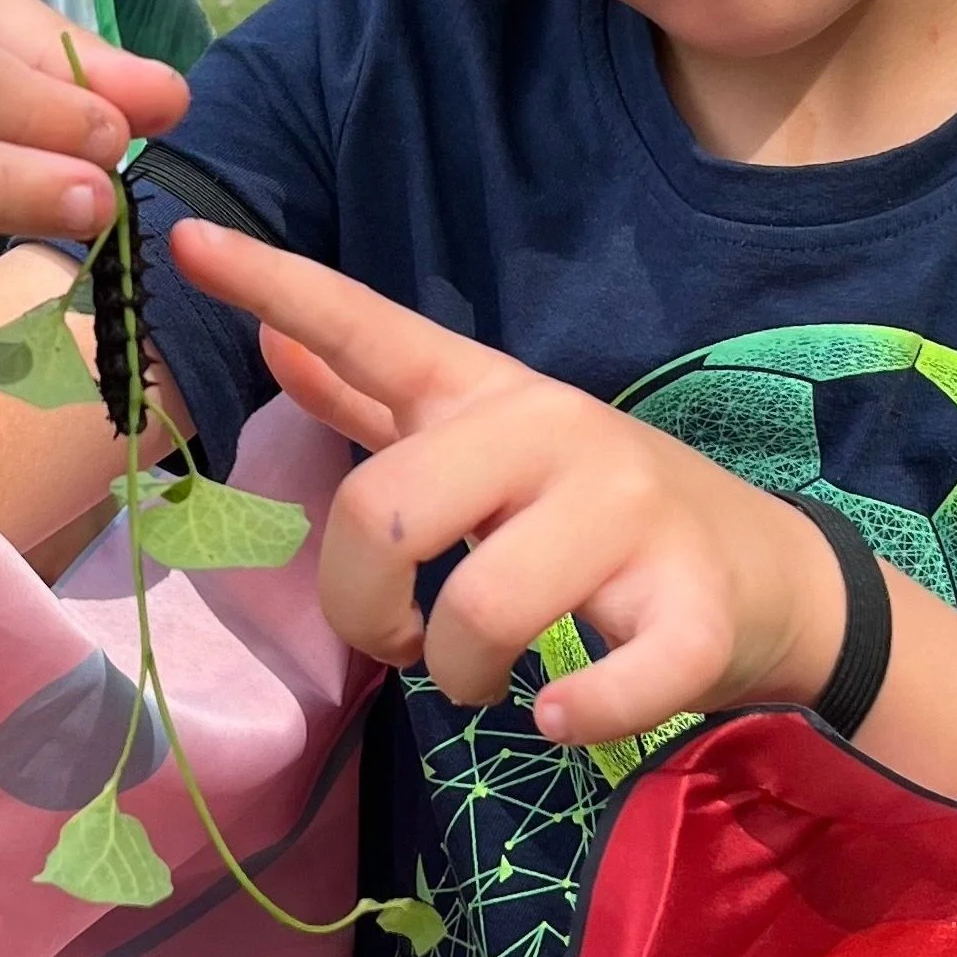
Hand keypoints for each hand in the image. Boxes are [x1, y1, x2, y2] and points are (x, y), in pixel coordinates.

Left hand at [172, 220, 847, 748]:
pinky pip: (603, 686)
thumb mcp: (483, 443)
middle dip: (362, 609)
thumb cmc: (596, 516)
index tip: (184, 239)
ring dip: (457, 674)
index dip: (275, 284)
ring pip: (480, 610)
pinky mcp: (692, 613)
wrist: (772, 578)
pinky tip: (559, 716)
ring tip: (483, 677)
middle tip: (396, 640)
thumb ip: (378, 397)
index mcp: (489, 398)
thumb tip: (273, 336)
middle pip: (384, 512)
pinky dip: (571, 717)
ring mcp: (629, 519)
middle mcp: (554, 433)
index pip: (370, 326)